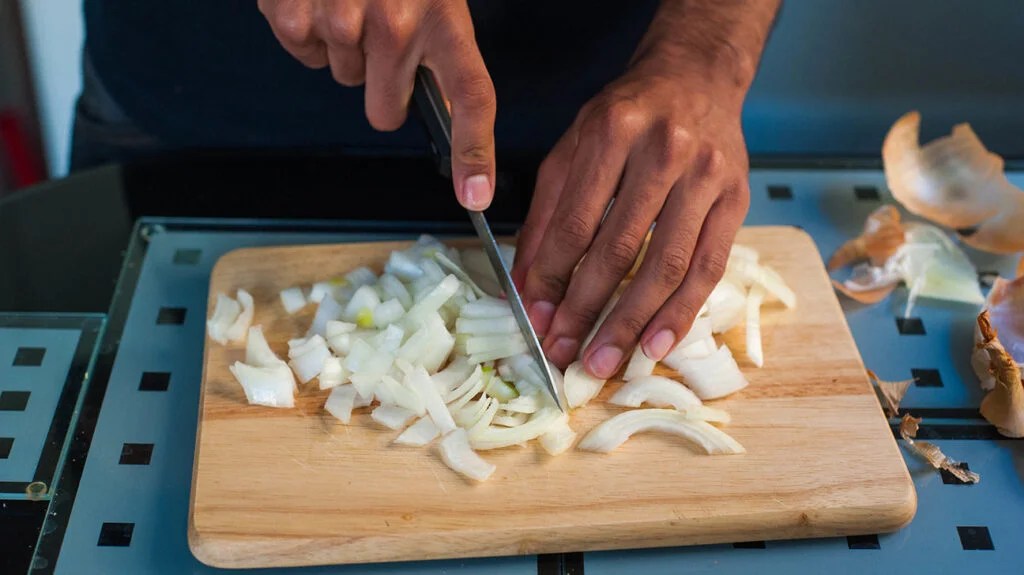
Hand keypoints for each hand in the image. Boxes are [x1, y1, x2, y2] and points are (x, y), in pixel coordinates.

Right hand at [258, 0, 495, 208]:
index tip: (476, 195)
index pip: (470, 96)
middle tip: (382, 34)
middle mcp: (395, 25)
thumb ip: (439, 41)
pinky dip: (308, 31)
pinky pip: (304, 54)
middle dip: (383, 85)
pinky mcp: (293, 15)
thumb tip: (446, 105)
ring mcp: (340, 21)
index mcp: (443, 15)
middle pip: (385, 110)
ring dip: (346, 48)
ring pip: (343, 78)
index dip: (475, 152)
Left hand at [512, 58, 751, 378]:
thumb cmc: (626, 117)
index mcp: (611, 132)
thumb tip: (528, 288)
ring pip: (667, 265)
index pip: (575, 222)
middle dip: (588, 311)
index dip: (554, 278)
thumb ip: (546, 216)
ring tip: (605, 362)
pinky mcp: (736, 199)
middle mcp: (663, 152)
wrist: (697, 77)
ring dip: (632, 322)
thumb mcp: (572, 149)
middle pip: (620, 249)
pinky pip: (708, 268)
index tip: (538, 321)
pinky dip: (681, 312)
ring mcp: (706, 176)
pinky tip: (656, 343)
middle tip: (567, 355)